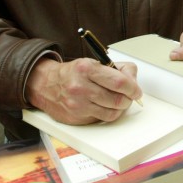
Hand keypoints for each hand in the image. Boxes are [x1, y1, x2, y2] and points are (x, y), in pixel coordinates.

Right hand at [25, 57, 140, 124]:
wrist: (46, 85)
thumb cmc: (74, 73)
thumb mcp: (93, 63)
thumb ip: (118, 68)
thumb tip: (134, 81)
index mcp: (86, 69)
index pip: (119, 82)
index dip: (133, 88)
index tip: (136, 90)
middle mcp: (80, 87)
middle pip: (118, 100)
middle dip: (128, 99)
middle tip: (129, 96)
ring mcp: (78, 105)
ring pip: (112, 113)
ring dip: (120, 108)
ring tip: (117, 101)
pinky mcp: (76, 118)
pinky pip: (101, 119)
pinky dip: (107, 113)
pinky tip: (104, 106)